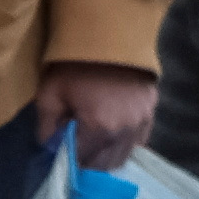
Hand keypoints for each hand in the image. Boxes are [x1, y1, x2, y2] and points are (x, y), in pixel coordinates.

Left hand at [32, 64, 158, 169]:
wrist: (109, 34)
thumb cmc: (75, 63)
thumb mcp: (49, 93)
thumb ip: (46, 127)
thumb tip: (50, 147)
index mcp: (99, 129)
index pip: (81, 163)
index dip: (68, 160)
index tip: (61, 152)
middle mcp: (124, 132)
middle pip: (104, 165)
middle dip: (87, 161)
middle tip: (75, 147)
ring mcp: (141, 123)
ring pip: (123, 156)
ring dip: (106, 156)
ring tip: (93, 143)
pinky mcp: (151, 113)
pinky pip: (138, 142)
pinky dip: (124, 144)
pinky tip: (112, 136)